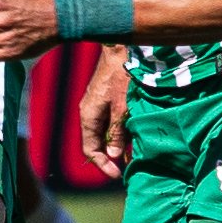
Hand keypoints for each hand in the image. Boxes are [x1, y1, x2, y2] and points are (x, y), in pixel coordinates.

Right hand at [79, 46, 131, 180]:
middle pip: (96, 143)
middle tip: (128, 168)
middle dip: (111, 158)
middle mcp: (88, 113)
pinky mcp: (104, 99)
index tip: (118, 175)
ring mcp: (95, 106)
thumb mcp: (123, 106)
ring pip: (103, 132)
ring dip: (117, 144)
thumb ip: (117, 132)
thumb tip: (115, 156)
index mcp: (88, 116)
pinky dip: (119, 131)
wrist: (120, 47)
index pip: (90, 150)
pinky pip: (108, 122)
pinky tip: (133, 134)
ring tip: (133, 153)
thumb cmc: (122, 74)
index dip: (103, 165)